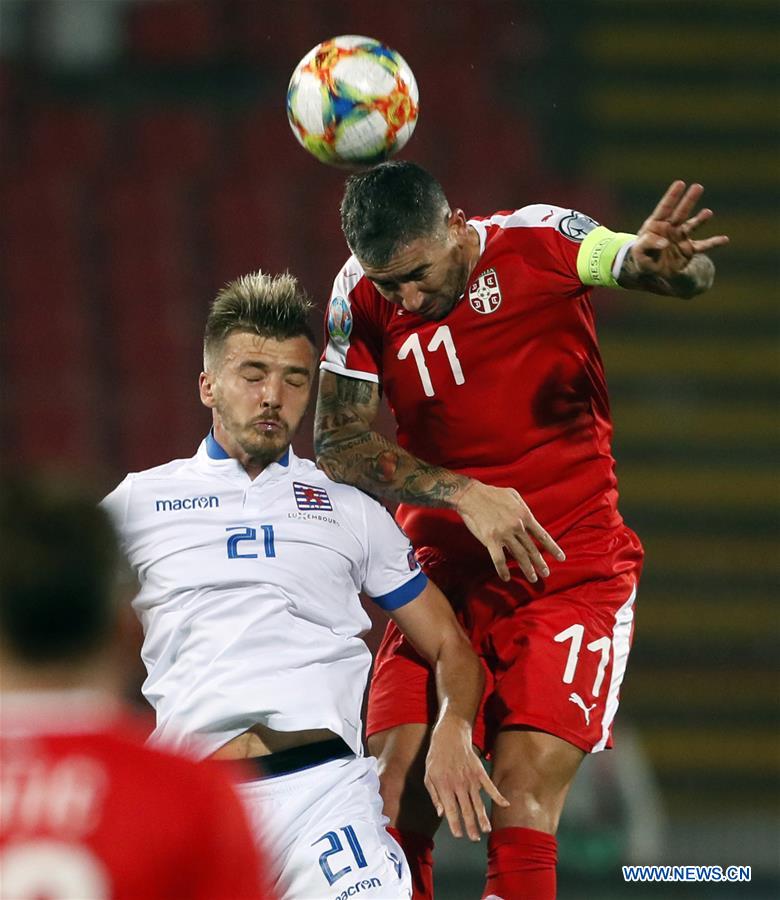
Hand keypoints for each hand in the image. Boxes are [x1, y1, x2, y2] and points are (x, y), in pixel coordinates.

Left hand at [424, 715, 508, 840]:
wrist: (450, 735)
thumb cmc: (436, 757)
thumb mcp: (429, 775)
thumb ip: (434, 796)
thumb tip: (441, 814)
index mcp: (444, 786)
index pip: (451, 810)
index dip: (455, 824)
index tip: (459, 835)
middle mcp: (459, 784)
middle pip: (466, 809)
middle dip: (470, 826)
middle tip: (474, 839)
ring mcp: (471, 778)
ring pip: (478, 802)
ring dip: (482, 817)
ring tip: (486, 831)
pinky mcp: (480, 772)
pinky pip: (490, 786)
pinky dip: (498, 796)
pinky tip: (505, 805)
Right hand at [454, 480, 564, 581]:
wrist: (471, 495)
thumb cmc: (492, 493)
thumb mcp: (514, 495)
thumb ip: (524, 507)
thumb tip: (530, 518)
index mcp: (524, 515)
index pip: (542, 535)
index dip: (552, 548)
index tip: (561, 558)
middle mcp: (517, 526)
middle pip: (532, 549)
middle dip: (540, 563)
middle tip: (546, 573)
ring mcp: (504, 534)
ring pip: (519, 556)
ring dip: (527, 569)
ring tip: (533, 579)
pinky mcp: (490, 540)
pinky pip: (499, 559)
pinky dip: (503, 570)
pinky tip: (506, 577)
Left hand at [631, 180, 728, 280]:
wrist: (650, 272)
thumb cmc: (642, 259)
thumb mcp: (639, 252)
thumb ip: (649, 244)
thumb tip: (664, 242)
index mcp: (655, 225)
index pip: (664, 208)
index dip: (672, 196)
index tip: (680, 183)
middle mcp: (669, 228)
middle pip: (680, 212)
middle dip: (688, 200)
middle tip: (697, 187)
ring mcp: (680, 237)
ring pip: (692, 225)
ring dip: (700, 219)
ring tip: (708, 213)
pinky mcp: (688, 249)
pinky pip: (703, 246)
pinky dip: (713, 243)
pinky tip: (725, 239)